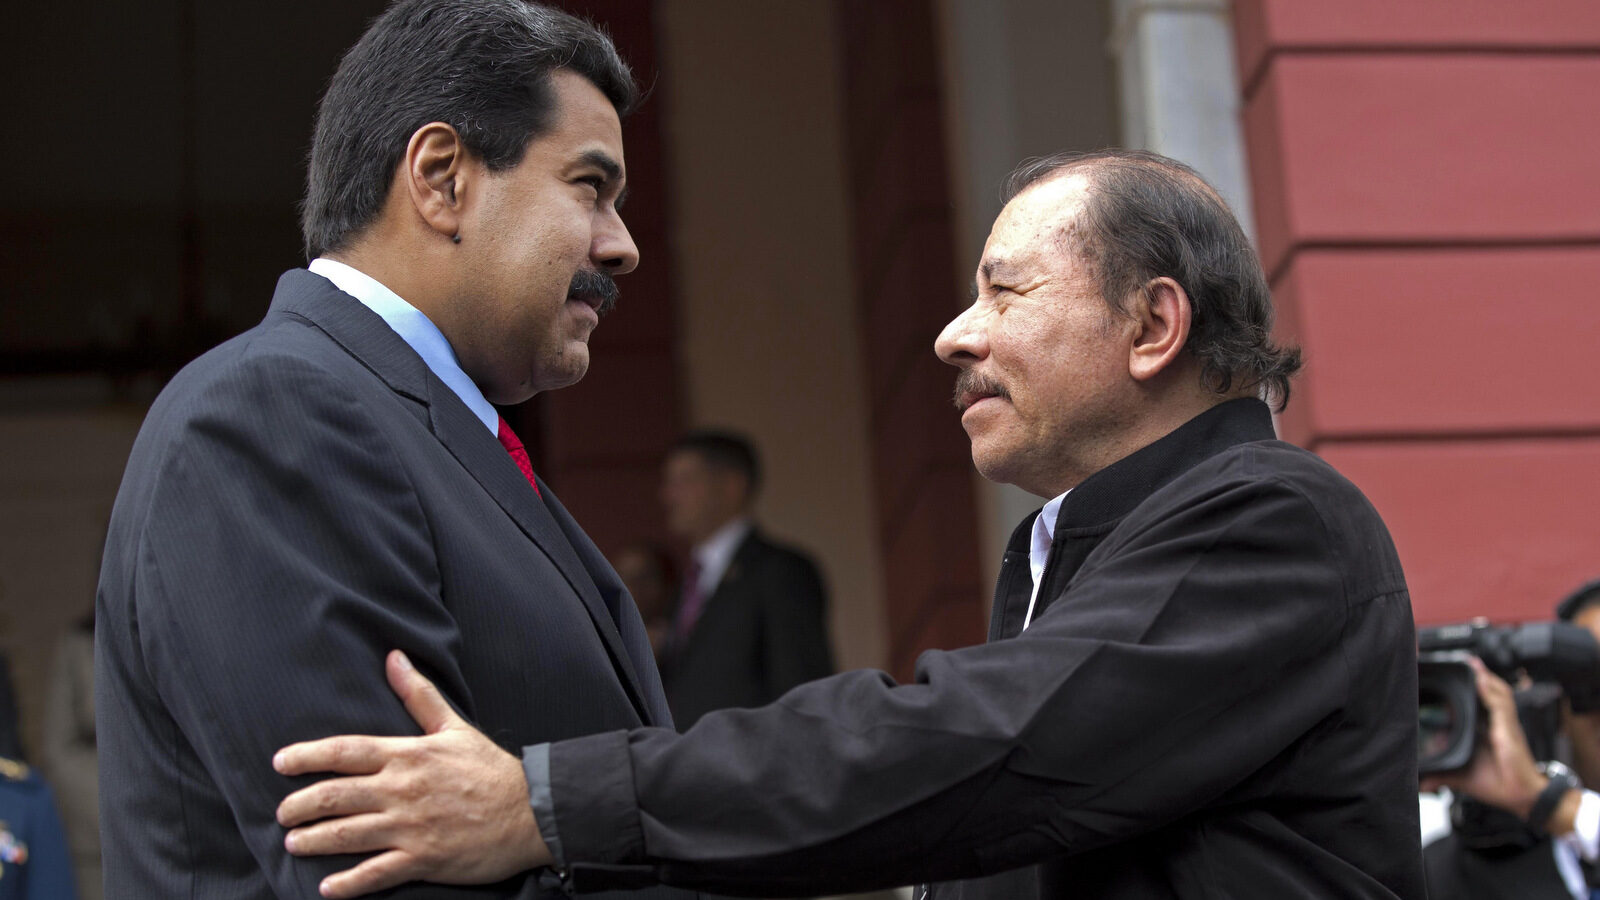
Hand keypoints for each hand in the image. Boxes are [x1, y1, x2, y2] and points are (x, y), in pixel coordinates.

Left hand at [274, 650, 550, 896]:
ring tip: (293, 843)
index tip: (281, 762)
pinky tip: (328, 888)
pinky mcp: (423, 859)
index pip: (345, 751)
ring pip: (347, 835)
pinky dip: (348, 884)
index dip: (306, 756)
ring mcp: (411, 827)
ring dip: (313, 840)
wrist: (531, 810)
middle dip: (300, 805)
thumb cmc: (490, 769)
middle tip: (282, 813)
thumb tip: (393, 657)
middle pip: (335, 795)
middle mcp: (402, 790)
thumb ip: (418, 695)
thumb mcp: (454, 726)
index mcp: (407, 755)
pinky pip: (375, 874)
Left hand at [1419, 657, 1556, 822]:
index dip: (1473, 687)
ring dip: (1486, 678)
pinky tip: (1481, 680)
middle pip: (1491, 692)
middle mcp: (1496, 724)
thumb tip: (1422, 783)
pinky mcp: (1509, 730)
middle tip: (1465, 661)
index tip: (1458, 674)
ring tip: (1473, 664)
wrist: (1522, 796)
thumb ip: (1442, 776)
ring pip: (1498, 694)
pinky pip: (1501, 706)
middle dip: (1480, 676)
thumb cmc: (1497, 783)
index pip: (1480, 702)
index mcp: (1486, 730)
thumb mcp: (1463, 776)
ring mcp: (1504, 725)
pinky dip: (1491, 693)